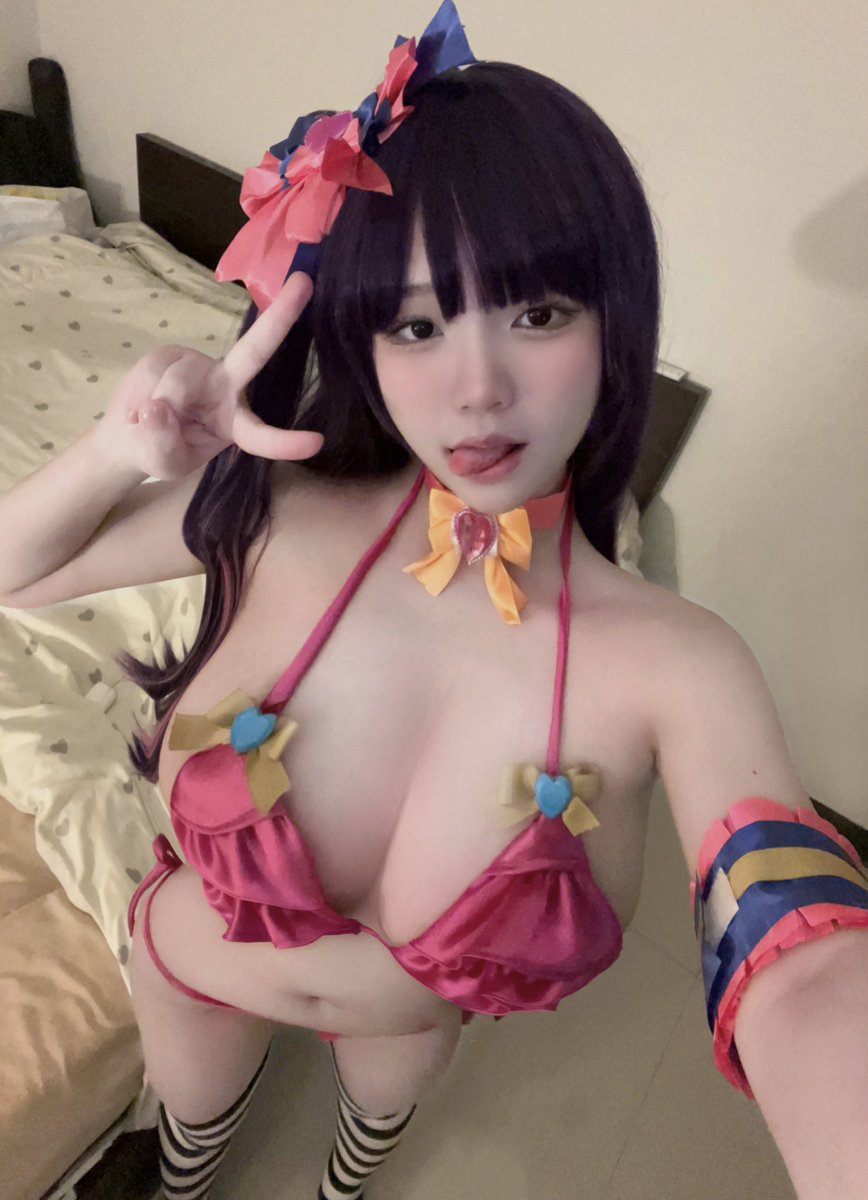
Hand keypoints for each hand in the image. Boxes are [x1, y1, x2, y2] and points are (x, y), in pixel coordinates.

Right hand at [101, 272, 323, 479]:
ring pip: (178, 382)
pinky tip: (141, 403)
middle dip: (281, 316)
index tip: (316, 442)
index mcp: (237, 425)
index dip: (285, 441)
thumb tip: (158, 407)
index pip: (262, 435)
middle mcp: (228, 388)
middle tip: (305, 282)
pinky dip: (141, 393)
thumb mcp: (163, 463)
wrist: (130, 431)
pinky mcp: (173, 354)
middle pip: (254, 352)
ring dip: (157, 405)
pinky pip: (156, 370)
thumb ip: (163, 444)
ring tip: (147, 420)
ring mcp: (201, 367)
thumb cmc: (160, 451)